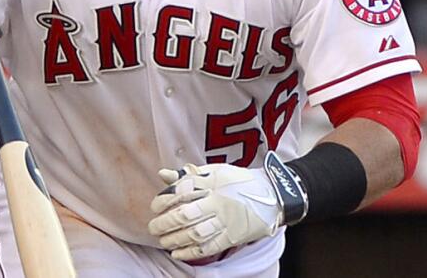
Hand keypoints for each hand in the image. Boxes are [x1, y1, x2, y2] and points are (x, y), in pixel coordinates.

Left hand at [148, 163, 281, 261]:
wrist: (272, 195)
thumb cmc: (240, 181)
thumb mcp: (216, 172)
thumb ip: (189, 175)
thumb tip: (162, 175)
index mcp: (213, 183)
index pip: (182, 192)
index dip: (165, 201)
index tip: (155, 207)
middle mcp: (218, 202)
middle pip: (186, 215)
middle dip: (165, 223)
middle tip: (153, 228)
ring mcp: (227, 220)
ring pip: (196, 233)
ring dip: (175, 239)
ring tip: (163, 241)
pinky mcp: (234, 236)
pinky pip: (210, 247)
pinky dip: (191, 252)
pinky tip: (178, 253)